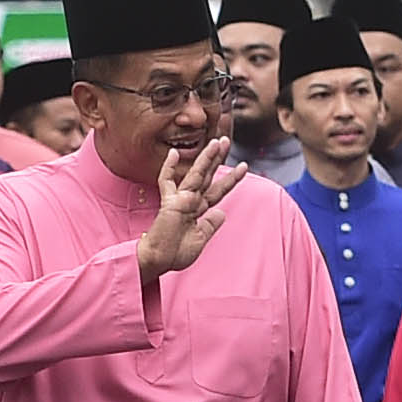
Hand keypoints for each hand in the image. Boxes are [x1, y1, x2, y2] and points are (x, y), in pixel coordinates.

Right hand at [137, 136, 244, 284]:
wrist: (158, 261)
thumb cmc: (175, 254)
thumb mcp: (200, 240)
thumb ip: (210, 225)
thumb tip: (222, 213)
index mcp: (198, 210)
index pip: (217, 190)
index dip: (231, 178)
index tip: (243, 166)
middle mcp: (190, 201)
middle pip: (207, 176)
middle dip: (218, 159)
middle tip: (226, 140)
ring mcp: (180, 200)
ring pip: (196, 174)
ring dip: (206, 158)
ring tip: (216, 142)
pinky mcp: (169, 203)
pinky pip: (168, 183)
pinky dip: (169, 168)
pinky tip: (174, 154)